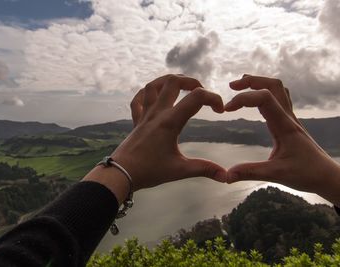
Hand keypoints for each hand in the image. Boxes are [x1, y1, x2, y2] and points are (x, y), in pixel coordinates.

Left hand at [111, 74, 226, 190]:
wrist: (120, 173)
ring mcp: (144, 115)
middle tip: (201, 92)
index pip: (196, 97)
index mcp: (170, 121)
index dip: (213, 98)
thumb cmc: (149, 171)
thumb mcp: (180, 170)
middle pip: (173, 81)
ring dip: (168, 81)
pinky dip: (147, 93)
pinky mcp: (136, 121)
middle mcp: (157, 113)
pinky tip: (154, 96)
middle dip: (191, 81)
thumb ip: (204, 169)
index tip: (220, 111)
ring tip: (181, 87)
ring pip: (153, 85)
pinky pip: (138, 100)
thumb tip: (226, 176)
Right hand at [225, 74, 339, 205]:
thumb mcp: (276, 175)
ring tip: (241, 86)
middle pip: (273, 85)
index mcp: (284, 125)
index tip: (226, 110)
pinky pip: (279, 99)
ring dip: (259, 83)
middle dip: (251, 80)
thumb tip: (226, 176)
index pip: (263, 98)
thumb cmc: (306, 174)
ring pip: (278, 89)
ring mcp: (290, 119)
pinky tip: (255, 101)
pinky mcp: (289, 124)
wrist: (327, 176)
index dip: (243, 98)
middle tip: (232, 86)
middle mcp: (288, 118)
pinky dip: (265, 92)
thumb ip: (250, 173)